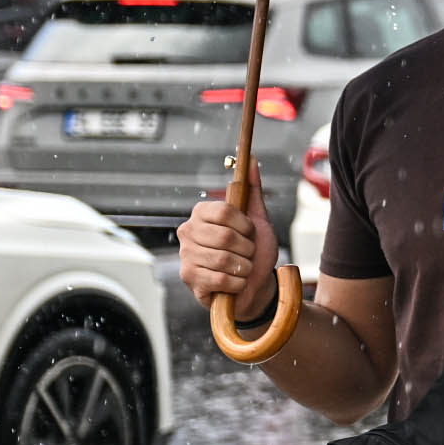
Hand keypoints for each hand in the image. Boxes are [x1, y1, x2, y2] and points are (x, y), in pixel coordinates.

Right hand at [176, 166, 277, 316]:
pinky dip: (237, 282)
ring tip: (241, 267)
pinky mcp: (189, 278)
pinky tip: (236, 281)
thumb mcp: (258, 219)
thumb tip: (251, 160)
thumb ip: (253, 190)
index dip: (246, 226)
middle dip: (247, 249)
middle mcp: (188, 231)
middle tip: (247, 254)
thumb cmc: (254, 251)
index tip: (250, 233)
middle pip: (225, 237)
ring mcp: (185, 255)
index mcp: (202, 213)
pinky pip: (220, 279)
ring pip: (223, 259)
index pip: (225, 211)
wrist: (255, 285)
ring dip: (243, 266)